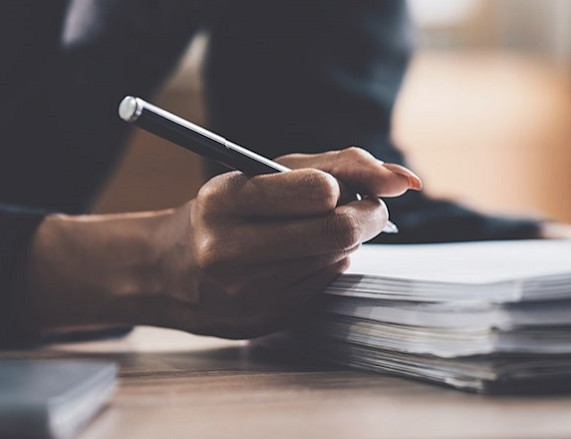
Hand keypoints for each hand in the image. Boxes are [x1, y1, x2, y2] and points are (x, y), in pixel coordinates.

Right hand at [25, 147, 421, 338]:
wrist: (167, 270)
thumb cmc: (227, 210)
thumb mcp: (265, 171)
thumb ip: (338, 165)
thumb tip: (403, 180)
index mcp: (224, 201)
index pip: (319, 191)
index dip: (351, 187)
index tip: (354, 188)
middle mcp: (228, 249)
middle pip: (336, 232)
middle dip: (366, 217)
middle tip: (367, 210)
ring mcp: (245, 292)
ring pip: (336, 260)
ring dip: (345, 243)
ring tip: (321, 231)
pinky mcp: (263, 319)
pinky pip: (324, 287)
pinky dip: (328, 267)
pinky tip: (303, 259)